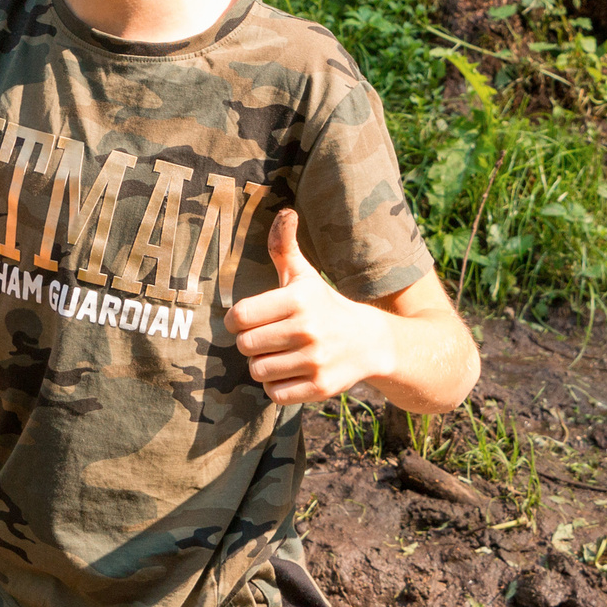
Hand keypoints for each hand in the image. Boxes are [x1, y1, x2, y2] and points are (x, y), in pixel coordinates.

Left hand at [223, 210, 394, 405]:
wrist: (371, 342)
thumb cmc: (325, 304)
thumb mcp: (305, 275)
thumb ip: (285, 247)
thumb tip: (285, 212)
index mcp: (299, 300)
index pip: (240, 317)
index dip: (235, 322)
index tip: (244, 322)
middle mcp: (308, 330)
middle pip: (246, 347)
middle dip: (249, 344)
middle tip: (264, 339)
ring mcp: (316, 361)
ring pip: (258, 372)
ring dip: (262, 366)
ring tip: (277, 356)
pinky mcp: (320, 387)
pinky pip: (275, 394)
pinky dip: (276, 387)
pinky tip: (289, 373)